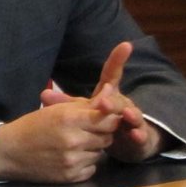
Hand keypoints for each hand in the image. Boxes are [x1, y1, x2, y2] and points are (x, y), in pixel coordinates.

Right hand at [0, 99, 120, 182]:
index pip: (109, 119)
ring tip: (75, 144)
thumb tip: (111, 90)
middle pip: (108, 136)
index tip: (103, 117)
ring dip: (92, 148)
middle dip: (101, 133)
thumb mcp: (56, 110)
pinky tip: (70, 157)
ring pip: (101, 153)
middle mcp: (74, 140)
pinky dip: (86, 162)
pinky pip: (92, 168)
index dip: (110, 118)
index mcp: (69, 119)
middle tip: (86, 130)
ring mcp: (73, 160)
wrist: (9, 151)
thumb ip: (85, 104)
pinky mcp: (72, 176)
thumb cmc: (32, 126)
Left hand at [40, 41, 162, 162]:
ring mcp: (135, 119)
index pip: (112, 74)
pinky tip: (135, 135)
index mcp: (110, 94)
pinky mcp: (142, 135)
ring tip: (126, 115)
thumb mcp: (84, 111)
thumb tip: (43, 94)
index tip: (126, 45)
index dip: (117, 59)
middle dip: (112, 101)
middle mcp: (124, 104)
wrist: (126, 141)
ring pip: (133, 115)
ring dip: (130, 114)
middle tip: (103, 102)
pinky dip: (139, 135)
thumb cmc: (103, 122)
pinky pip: (142, 134)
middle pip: (118, 99)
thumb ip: (66, 104)